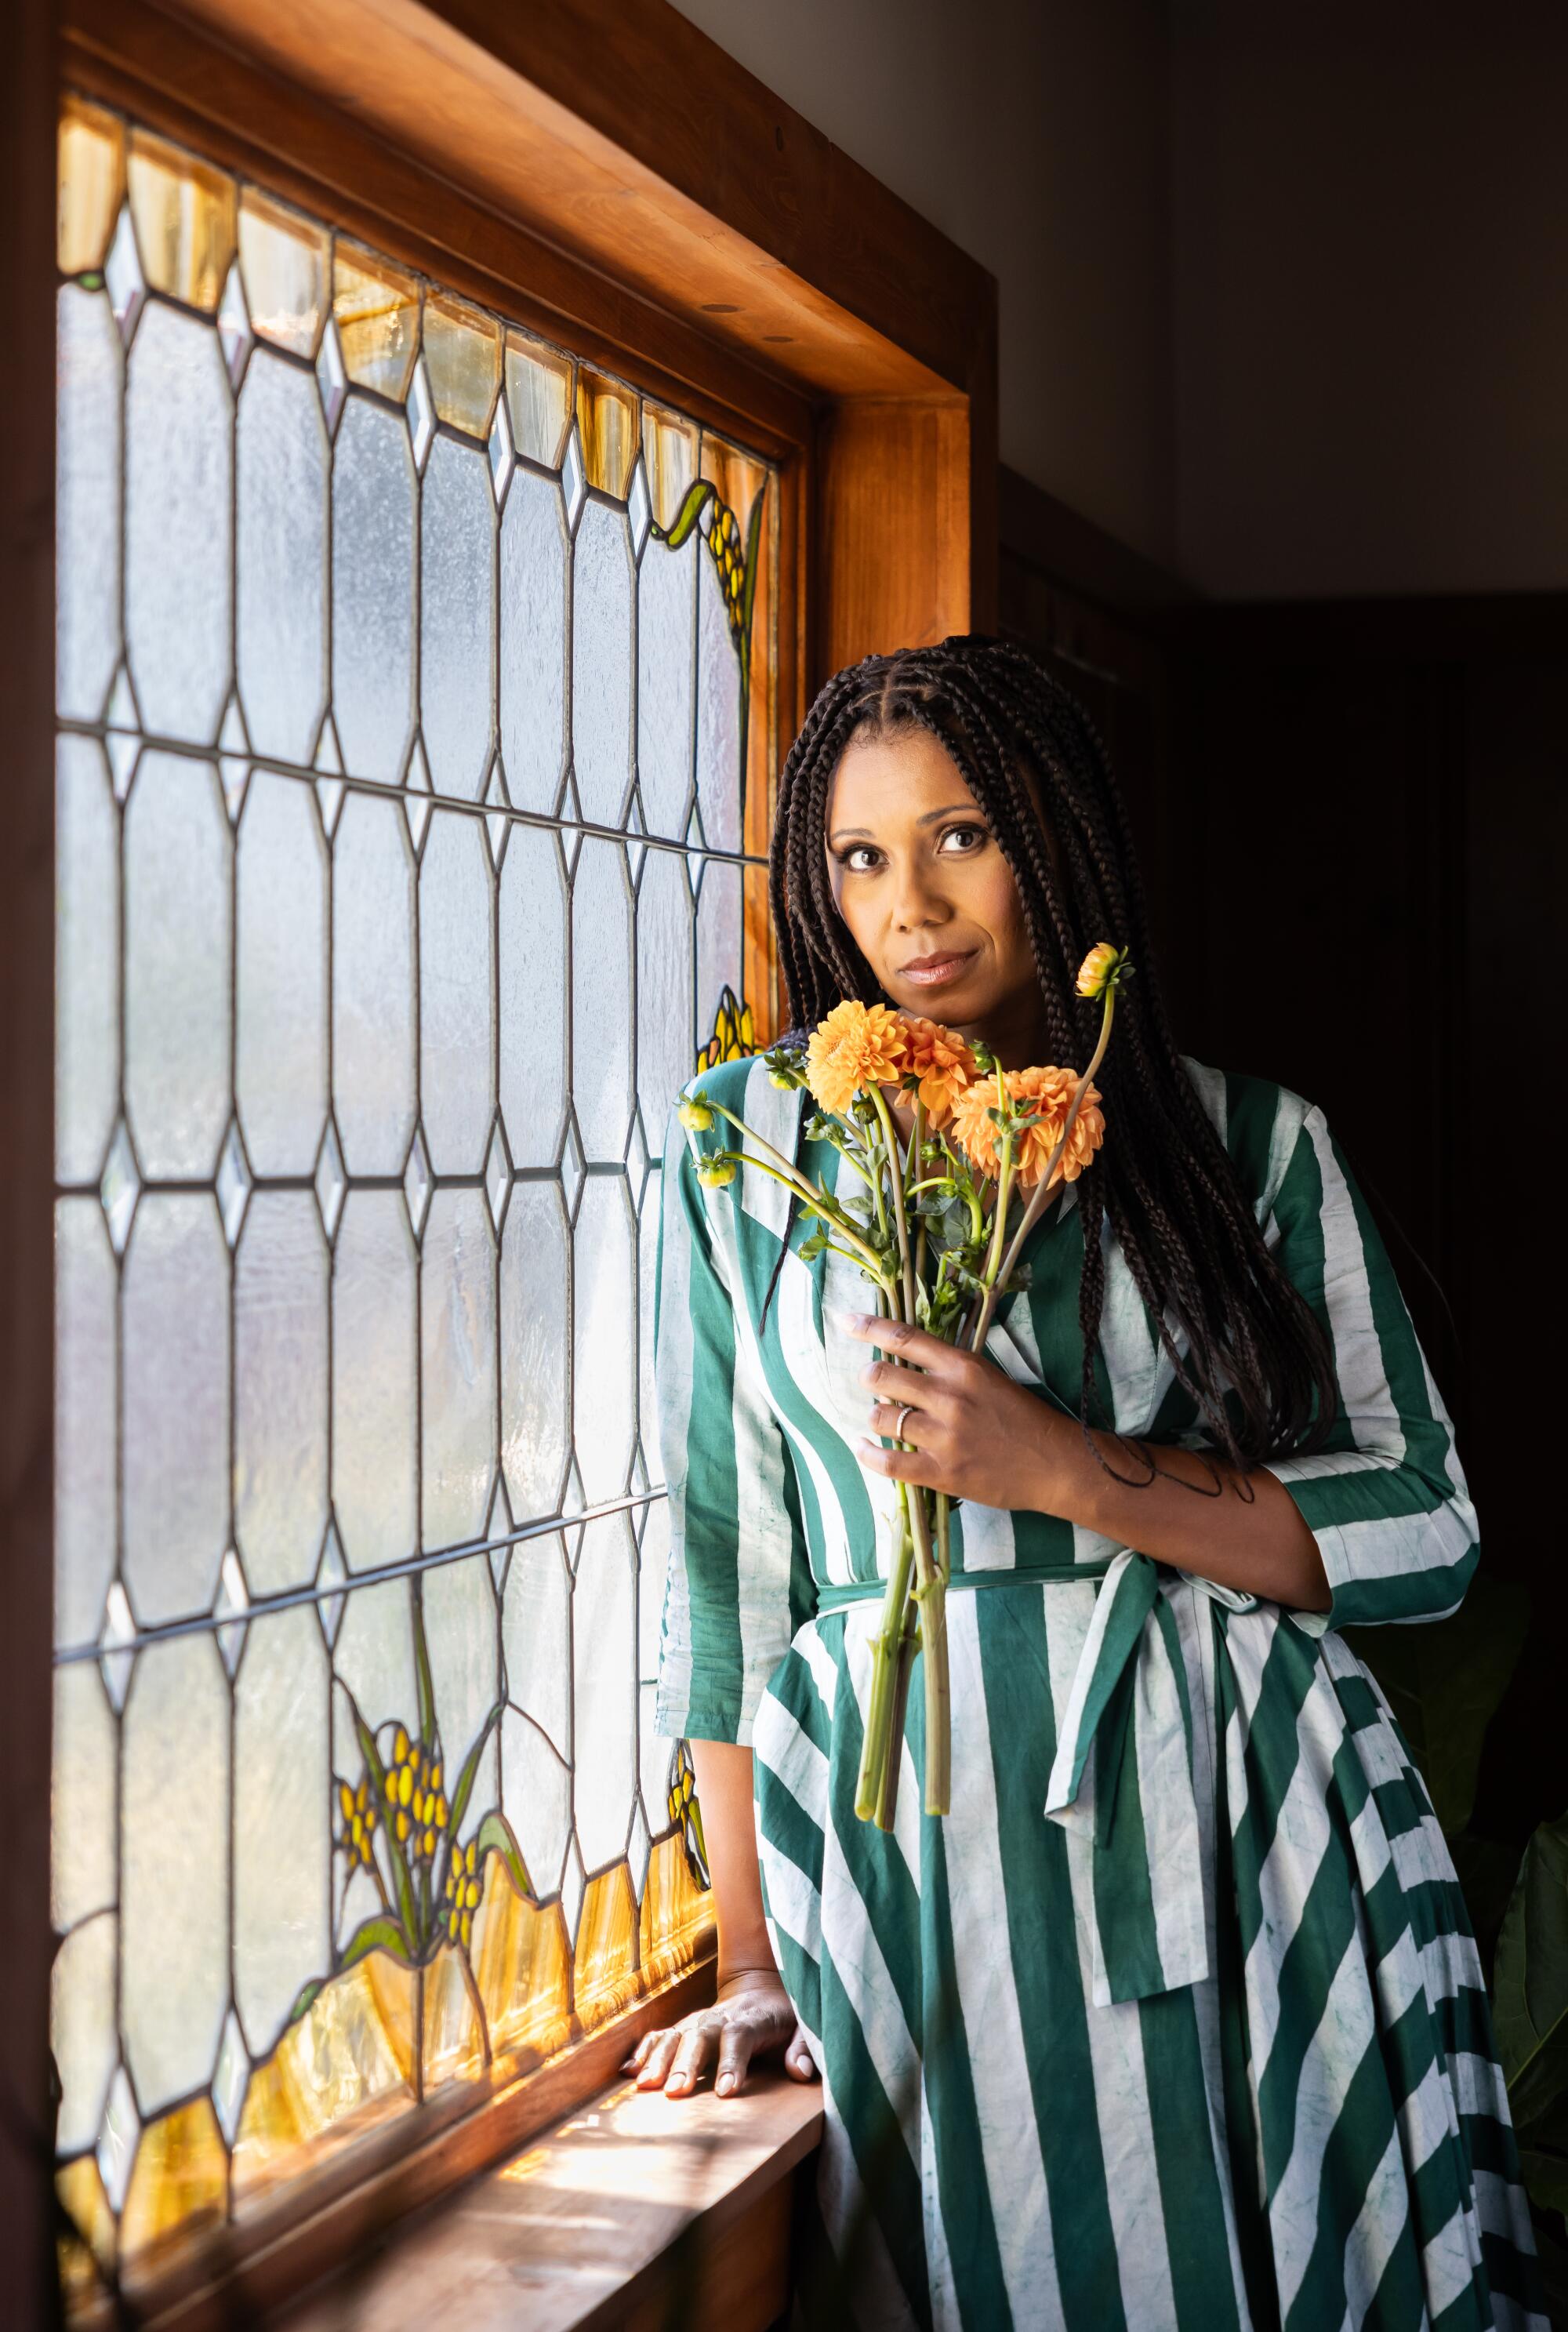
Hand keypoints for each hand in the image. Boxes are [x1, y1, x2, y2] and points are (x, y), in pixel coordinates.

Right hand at [622, 1972, 818, 2098]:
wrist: (759, 1984)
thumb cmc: (785, 2015)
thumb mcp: (804, 2026)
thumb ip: (804, 2048)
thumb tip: (802, 2073)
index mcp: (753, 2019)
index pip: (740, 2037)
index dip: (733, 2062)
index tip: (727, 2092)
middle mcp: (720, 2018)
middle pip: (701, 2037)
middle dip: (687, 2064)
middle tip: (676, 2092)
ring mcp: (698, 2021)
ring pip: (676, 2035)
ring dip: (659, 2059)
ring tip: (645, 2086)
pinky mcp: (684, 2026)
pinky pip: (660, 2035)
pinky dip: (644, 2050)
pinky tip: (629, 2072)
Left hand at [843, 1312, 1057, 1509]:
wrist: (1057, 1465)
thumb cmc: (1025, 1419)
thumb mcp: (990, 1379)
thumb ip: (949, 1371)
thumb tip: (903, 1367)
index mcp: (963, 1367)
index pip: (905, 1338)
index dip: (868, 1327)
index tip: (846, 1321)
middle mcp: (949, 1397)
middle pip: (882, 1377)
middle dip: (869, 1378)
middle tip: (873, 1384)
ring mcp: (944, 1437)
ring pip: (881, 1418)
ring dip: (874, 1416)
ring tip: (882, 1419)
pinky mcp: (942, 1473)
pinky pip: (888, 1462)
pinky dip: (868, 1454)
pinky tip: (863, 1448)